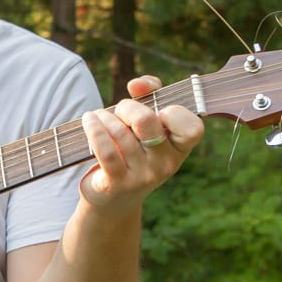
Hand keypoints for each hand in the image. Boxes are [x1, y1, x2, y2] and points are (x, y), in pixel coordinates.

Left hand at [78, 76, 203, 212]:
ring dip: (105, 117)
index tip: (158, 110)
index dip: (174, 112)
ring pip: (120, 132)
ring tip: (98, 116)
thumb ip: (150, 93)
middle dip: (127, 108)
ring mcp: (143, 176)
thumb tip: (137, 84)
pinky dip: (94, 129)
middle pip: (147, 121)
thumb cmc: (134, 149)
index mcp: (180, 148)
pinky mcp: (117, 183)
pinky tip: (89, 120)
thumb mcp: (148, 123)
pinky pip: (105, 150)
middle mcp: (166, 164)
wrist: (114, 198)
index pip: (192, 127)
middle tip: (119, 112)